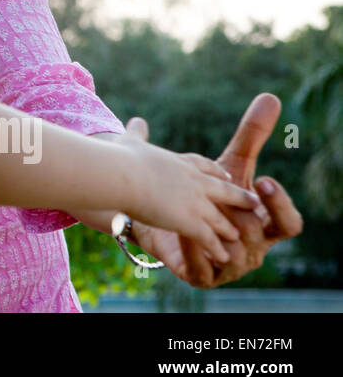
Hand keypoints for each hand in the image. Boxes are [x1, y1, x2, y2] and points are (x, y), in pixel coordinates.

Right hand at [117, 116, 264, 263]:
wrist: (124, 176)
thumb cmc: (124, 159)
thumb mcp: (132, 142)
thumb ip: (137, 134)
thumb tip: (136, 120)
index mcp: (182, 163)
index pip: (205, 167)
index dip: (216, 173)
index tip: (226, 175)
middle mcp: (195, 182)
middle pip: (224, 190)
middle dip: (238, 198)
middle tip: (252, 202)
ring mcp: (196, 202)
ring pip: (220, 219)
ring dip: (228, 228)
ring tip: (237, 236)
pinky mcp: (190, 222)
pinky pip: (208, 239)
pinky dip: (215, 248)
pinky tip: (222, 256)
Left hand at [132, 94, 303, 286]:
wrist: (164, 213)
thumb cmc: (208, 190)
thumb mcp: (231, 164)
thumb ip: (251, 136)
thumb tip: (271, 97)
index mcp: (266, 224)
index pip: (289, 224)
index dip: (280, 205)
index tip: (262, 179)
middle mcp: (254, 247)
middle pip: (259, 237)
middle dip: (241, 217)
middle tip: (223, 199)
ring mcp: (231, 265)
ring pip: (234, 255)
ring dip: (216, 232)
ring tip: (197, 216)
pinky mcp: (204, 276)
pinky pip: (206, 268)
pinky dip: (195, 250)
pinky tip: (181, 232)